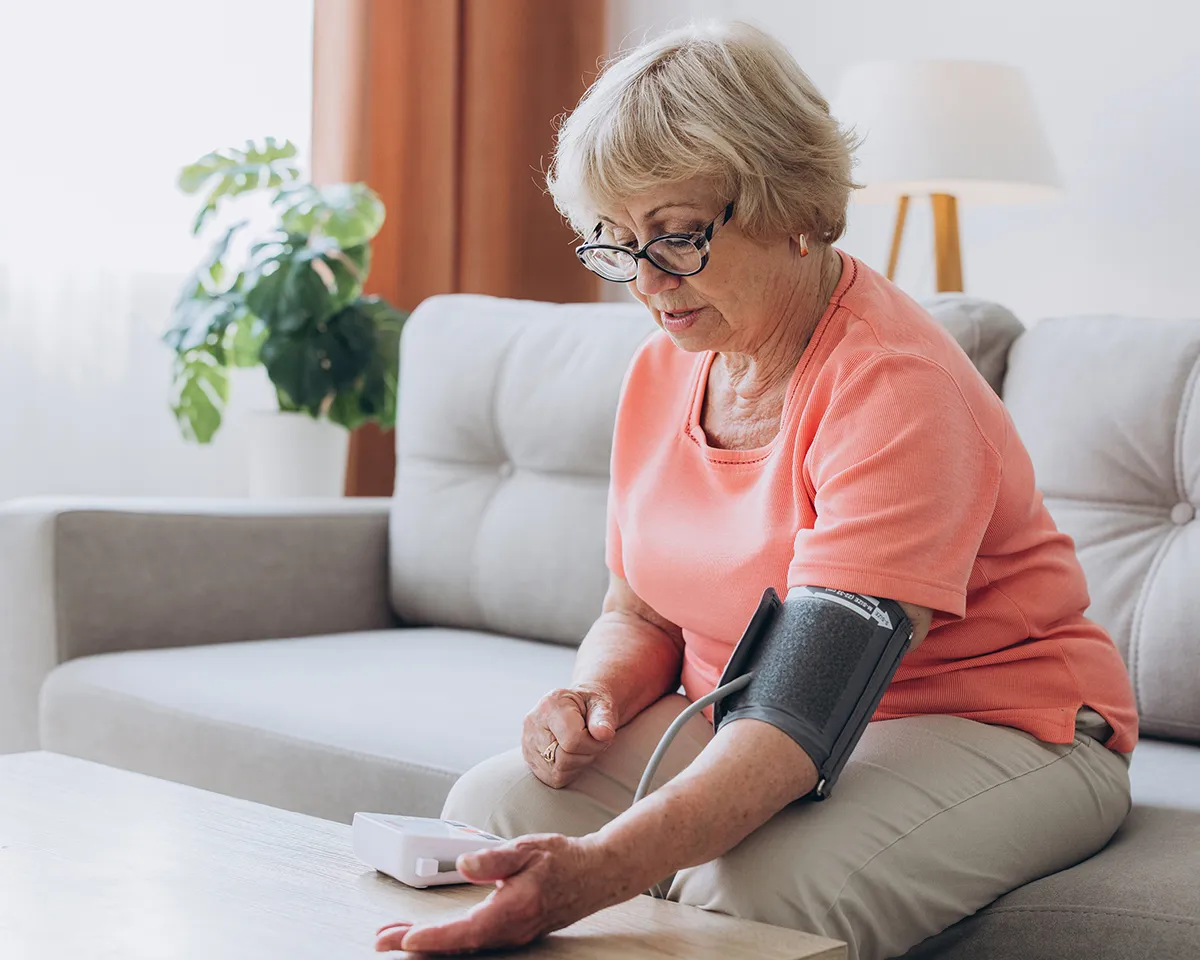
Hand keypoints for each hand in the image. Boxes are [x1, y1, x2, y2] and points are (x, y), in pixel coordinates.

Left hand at [374, 833, 631, 953]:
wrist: (596, 874)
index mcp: (511, 910)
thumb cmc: (564, 860)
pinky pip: (473, 941)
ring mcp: (511, 934)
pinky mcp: (511, 931)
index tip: (404, 940)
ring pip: (462, 945)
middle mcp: (509, 930)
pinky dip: (447, 940)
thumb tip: (465, 865)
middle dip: (415, 944)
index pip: (464, 931)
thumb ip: (494, 859)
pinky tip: (432, 936)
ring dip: (428, 943)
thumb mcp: (528, 848)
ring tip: (396, 937)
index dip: (432, 938)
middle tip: (381, 942)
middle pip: (455, 944)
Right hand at [522, 685, 616, 787]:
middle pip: (564, 759)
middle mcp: (533, 724)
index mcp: (550, 705)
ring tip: (582, 745)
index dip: (593, 744)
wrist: (578, 706)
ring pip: (558, 772)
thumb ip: (603, 717)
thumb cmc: (590, 705)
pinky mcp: (530, 760)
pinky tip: (572, 754)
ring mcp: (528, 743)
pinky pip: (553, 778)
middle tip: (593, 740)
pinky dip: (569, 771)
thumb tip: (604, 734)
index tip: (601, 734)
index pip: (572, 740)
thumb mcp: (601, 703)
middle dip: (587, 754)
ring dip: (578, 764)